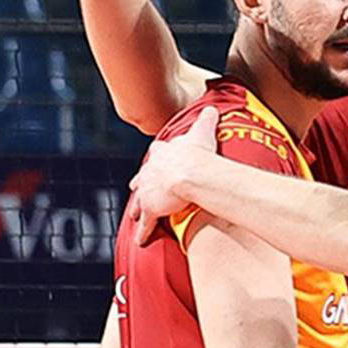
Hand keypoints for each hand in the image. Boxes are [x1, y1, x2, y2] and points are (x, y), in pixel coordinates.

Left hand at [127, 106, 219, 243]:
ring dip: (138, 209)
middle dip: (141, 184)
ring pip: (140, 202)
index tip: (159, 159)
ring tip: (135, 215)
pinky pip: (146, 225)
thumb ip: (206, 118)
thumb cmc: (198, 153)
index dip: (159, 158)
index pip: (158, 154)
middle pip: (143, 178)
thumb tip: (211, 106)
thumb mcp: (202, 130)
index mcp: (162, 153)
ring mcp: (149, 192)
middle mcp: (151, 171)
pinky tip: (140, 241)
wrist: (191, 172)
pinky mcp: (152, 209)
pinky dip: (143, 233)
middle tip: (139, 188)